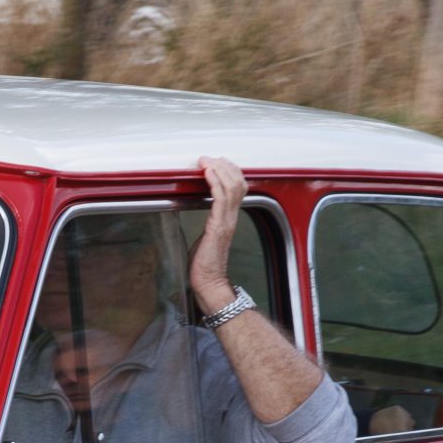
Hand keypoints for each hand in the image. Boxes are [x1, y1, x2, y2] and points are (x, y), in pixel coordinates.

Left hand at [190, 156, 245, 313]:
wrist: (209, 284)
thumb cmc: (205, 265)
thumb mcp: (208, 236)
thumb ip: (210, 221)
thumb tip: (204, 212)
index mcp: (230, 218)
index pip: (238, 187)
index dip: (229, 171)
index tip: (216, 162)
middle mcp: (232, 217)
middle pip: (238, 182)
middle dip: (224, 165)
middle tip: (209, 158)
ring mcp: (227, 222)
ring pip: (232, 186)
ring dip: (218, 170)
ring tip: (206, 161)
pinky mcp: (218, 227)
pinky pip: (221, 199)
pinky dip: (214, 182)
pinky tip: (207, 174)